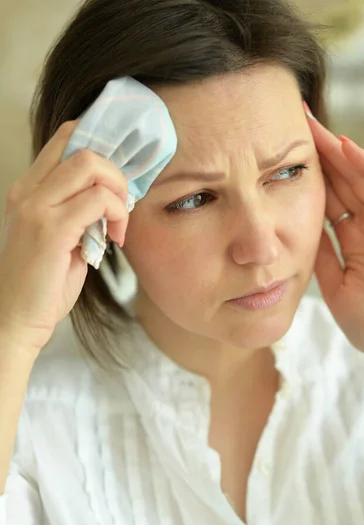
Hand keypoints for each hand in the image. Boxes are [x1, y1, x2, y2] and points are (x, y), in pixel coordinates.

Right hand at [0, 121, 128, 353]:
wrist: (14, 318)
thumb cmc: (40, 285)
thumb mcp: (59, 238)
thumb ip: (78, 213)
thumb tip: (112, 199)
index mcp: (28, 190)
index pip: (65, 141)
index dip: (100, 149)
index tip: (117, 182)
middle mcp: (28, 191)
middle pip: (82, 147)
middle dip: (115, 173)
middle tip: (122, 206)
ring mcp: (36, 208)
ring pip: (91, 166)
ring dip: (118, 192)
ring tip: (119, 224)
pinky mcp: (51, 229)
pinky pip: (98, 201)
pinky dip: (118, 215)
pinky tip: (115, 239)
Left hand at [304, 101, 363, 368]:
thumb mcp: (339, 290)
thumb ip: (321, 261)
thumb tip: (293, 237)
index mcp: (355, 241)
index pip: (327, 202)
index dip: (306, 181)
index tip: (279, 161)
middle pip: (342, 182)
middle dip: (319, 155)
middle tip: (294, 126)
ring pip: (361, 177)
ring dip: (338, 151)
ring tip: (312, 126)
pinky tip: (345, 148)